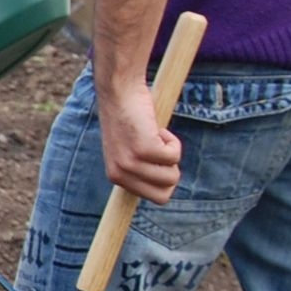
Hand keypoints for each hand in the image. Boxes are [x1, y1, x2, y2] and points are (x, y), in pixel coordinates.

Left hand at [96, 75, 183, 203]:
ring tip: (156, 137)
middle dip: (171, 172)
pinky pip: (174, 156)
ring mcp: (131, 163)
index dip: (162, 185)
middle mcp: (120, 174)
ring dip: (172, 155)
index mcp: (116, 177)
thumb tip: (166, 185)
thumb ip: (141, 170)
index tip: (160, 170)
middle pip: (164, 195)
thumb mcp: (130, 151)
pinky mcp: (145, 149)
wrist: (121, 92)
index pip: (152, 198)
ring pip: (172, 177)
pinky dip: (173, 141)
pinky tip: (157, 128)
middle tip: (160, 150)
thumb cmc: (129, 119)